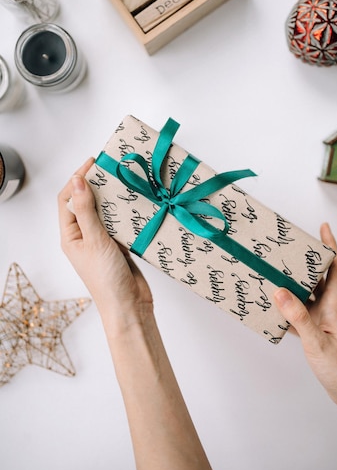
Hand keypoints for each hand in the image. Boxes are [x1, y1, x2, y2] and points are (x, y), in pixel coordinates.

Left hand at [58, 159, 152, 336]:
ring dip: (113, 198)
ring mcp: (102, 241)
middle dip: (97, 185)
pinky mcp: (120, 245)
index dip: (77, 179)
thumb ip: (86, 210)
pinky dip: (126, 212)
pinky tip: (136, 203)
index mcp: (71, 236)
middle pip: (86, 202)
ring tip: (126, 182)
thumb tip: (77, 181)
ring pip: (105, 212)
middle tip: (112, 169)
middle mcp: (84, 236)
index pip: (67, 199)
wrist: (129, 306)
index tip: (93, 163)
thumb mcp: (94, 240)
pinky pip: (120, 223)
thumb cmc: (106, 279)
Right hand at [274, 223, 336, 410]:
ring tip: (276, 271)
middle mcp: (329, 309)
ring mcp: (322, 320)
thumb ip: (298, 317)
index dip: (330, 247)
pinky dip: (286, 308)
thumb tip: (280, 291)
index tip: (323, 228)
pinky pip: (298, 314)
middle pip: (319, 277)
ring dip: (293, 283)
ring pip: (306, 294)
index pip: (335, 268)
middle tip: (290, 246)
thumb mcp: (317, 342)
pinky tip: (273, 308)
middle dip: (306, 260)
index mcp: (334, 306)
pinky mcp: (316, 332)